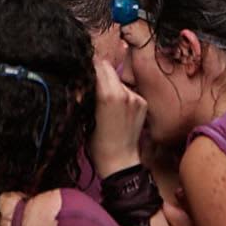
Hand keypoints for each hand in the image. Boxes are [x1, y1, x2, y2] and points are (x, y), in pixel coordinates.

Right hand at [88, 56, 145, 177]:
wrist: (120, 160)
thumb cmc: (97, 143)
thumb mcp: (85, 116)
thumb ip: (87, 93)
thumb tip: (83, 77)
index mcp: (108, 95)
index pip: (98, 65)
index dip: (88, 65)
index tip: (83, 68)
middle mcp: (125, 92)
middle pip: (109, 69)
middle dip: (99, 71)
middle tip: (91, 79)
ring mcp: (136, 97)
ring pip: (119, 79)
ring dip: (111, 83)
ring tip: (104, 98)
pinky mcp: (143, 102)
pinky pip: (128, 90)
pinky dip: (121, 93)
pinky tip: (117, 107)